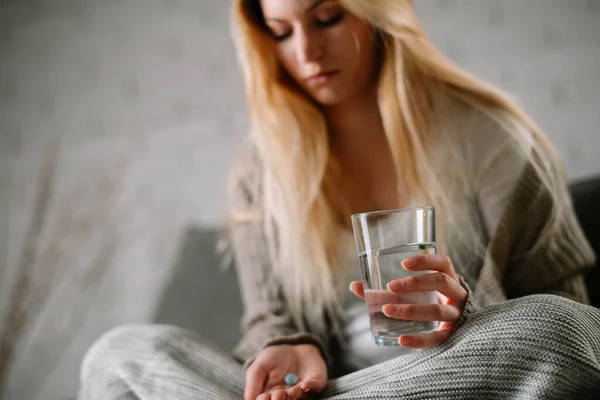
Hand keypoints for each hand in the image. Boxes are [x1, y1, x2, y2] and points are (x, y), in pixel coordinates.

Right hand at [245, 344, 326, 399]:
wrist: (292, 345)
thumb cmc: (273, 358)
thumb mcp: (259, 367)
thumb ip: (253, 383)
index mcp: (272, 395)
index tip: (264, 397)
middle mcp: (287, 396)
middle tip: (278, 394)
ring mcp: (302, 391)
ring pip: (299, 398)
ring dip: (294, 396)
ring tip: (290, 392)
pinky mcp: (316, 382)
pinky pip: (315, 387)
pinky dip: (310, 386)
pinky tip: (304, 384)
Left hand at [350, 254, 466, 348]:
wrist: (451, 328)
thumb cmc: (426, 304)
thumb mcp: (413, 294)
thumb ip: (386, 291)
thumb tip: (354, 286)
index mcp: (449, 279)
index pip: (443, 263)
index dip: (425, 261)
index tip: (403, 263)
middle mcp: (456, 294)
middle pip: (441, 282)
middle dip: (415, 283)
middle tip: (390, 286)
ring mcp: (456, 315)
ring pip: (438, 310)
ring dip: (411, 310)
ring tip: (386, 310)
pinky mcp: (452, 335)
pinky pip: (437, 338)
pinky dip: (419, 340)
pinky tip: (401, 340)